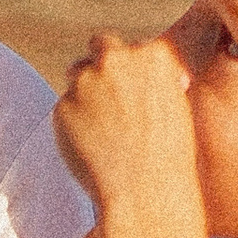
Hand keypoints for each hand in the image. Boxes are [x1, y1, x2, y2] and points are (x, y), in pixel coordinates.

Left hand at [53, 29, 200, 215]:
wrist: (145, 193)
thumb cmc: (169, 158)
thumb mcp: (175, 107)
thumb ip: (151, 82)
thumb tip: (129, 75)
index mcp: (154, 55)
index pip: (138, 47)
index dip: (136, 68)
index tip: (138, 87)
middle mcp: (118, 58)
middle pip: (103, 44)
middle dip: (103, 63)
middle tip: (109, 93)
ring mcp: (86, 80)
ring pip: (77, 73)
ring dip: (85, 92)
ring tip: (103, 129)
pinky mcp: (62, 105)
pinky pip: (66, 107)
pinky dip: (74, 122)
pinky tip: (92, 147)